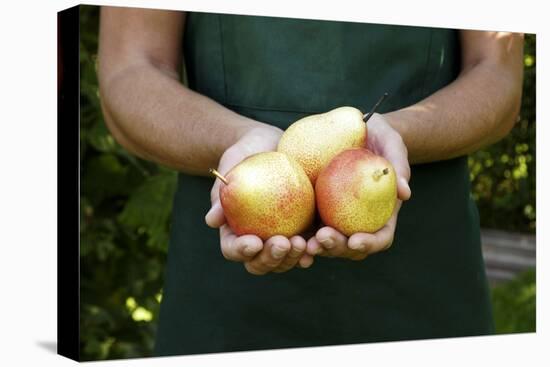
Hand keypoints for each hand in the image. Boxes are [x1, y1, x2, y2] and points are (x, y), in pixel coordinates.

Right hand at [205, 125, 314, 273]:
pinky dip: (314, 248)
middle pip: (260, 263)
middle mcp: (258, 241)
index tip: (253, 241)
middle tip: (282, 242)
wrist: (272, 144)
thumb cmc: (245, 153)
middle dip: (270, 259)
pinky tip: (319, 242)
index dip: (241, 251)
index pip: (233, 249)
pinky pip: (308, 245)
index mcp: (234, 232)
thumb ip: (221, 191)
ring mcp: (281, 237)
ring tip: (302, 243)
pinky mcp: (304, 228)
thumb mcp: (231, 164)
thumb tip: (212, 221)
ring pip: (285, 261)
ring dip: (293, 258)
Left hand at [306, 113, 410, 259]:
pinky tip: (287, 234)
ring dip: (317, 247)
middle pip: (350, 247)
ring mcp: (335, 218)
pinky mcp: (315, 208)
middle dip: (337, 248)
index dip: (369, 244)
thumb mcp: (391, 142)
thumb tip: (404, 193)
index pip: (380, 238)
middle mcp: (358, 221)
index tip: (355, 240)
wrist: (352, 129)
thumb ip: (398, 164)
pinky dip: (299, 234)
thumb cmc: (377, 135)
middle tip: (324, 237)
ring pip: (327, 243)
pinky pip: (307, 226)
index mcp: (382, 214)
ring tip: (305, 242)